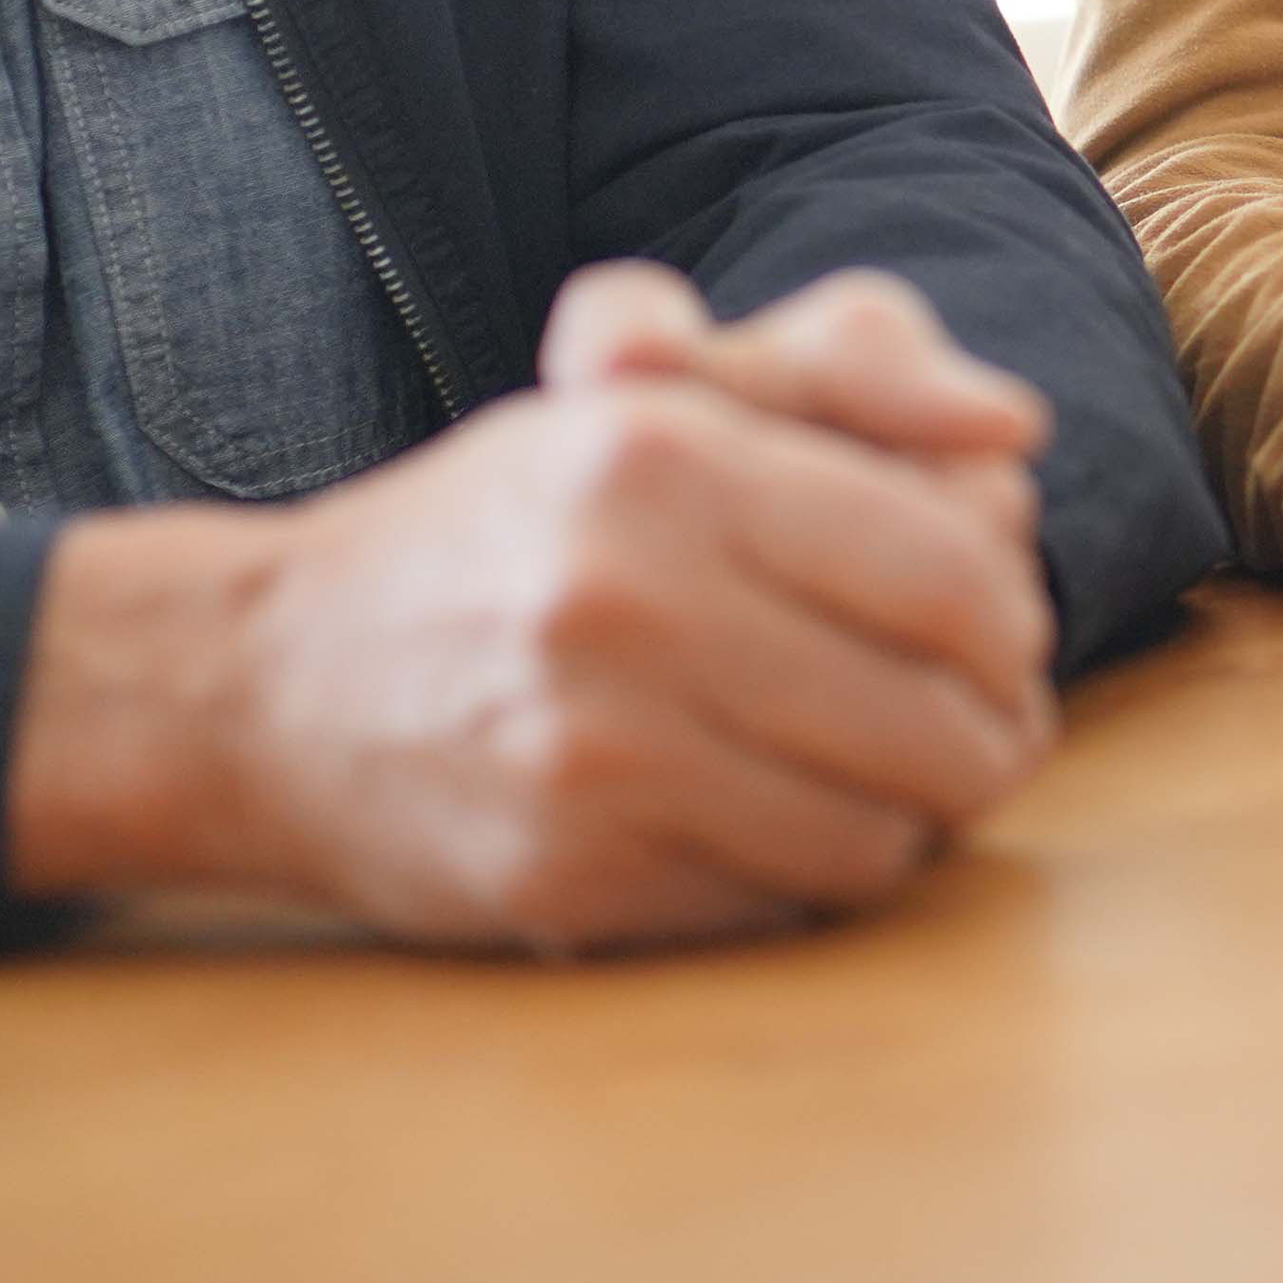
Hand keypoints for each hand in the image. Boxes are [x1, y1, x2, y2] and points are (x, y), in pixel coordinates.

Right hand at [7, 263, 1057, 950]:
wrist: (264, 683)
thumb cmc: (503, 527)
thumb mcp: (644, 402)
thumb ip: (839, 382)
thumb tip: (1018, 433)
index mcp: (664, 459)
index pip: (950, 575)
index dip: (1013, 625)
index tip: (1006, 640)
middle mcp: (628, 602)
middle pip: (935, 722)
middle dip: (989, 737)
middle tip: (984, 732)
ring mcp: (593, 754)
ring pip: (873, 832)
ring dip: (912, 820)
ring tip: (893, 784)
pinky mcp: (566, 878)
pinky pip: (777, 900)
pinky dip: (810, 875)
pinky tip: (785, 827)